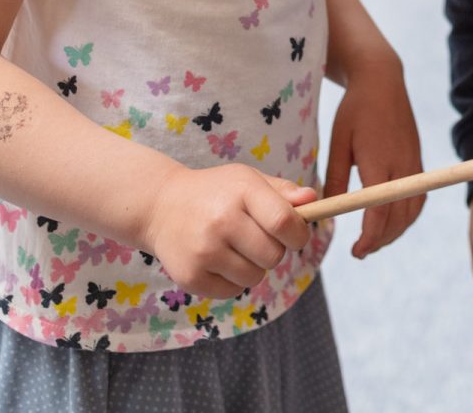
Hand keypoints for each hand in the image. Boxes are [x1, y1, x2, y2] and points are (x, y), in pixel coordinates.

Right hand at [140, 163, 315, 299]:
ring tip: (234, 248)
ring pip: (255, 277)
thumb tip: (313, 201)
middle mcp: (222, 221)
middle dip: (273, 251)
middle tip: (255, 238)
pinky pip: (233, 291)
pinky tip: (217, 261)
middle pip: (274, 256)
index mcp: (241, 191)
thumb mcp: (247, 180)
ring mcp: (204, 250)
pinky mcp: (190, 276)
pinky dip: (232, 281)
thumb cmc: (214, 192)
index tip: (294, 234)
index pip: (284, 222)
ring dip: (252, 267)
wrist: (160, 206)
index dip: (298, 234)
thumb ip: (283, 192)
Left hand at [323, 57, 423, 258]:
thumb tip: (329, 211)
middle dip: (381, 240)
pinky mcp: (418, 161)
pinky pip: (418, 199)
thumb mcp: (337, 143)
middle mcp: (403, 166)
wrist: (382, 81)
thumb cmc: (355, 110)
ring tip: (374, 241)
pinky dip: (407, 216)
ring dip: (395, 231)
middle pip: (399, 217)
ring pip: (412, 211)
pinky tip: (392, 222)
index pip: (379, 211)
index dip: (370, 236)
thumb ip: (335, 179)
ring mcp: (415, 164)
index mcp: (379, 161)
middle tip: (361, 251)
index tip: (356, 250)